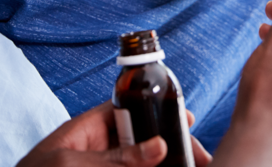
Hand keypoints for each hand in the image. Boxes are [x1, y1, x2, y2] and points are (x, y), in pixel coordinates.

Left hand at [18, 100, 211, 166]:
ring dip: (166, 162)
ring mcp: (103, 165)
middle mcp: (100, 148)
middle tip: (199, 156)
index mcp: (90, 128)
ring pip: (143, 161)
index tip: (186, 120)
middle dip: (172, 145)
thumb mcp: (72, 163)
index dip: (159, 110)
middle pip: (145, 140)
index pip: (131, 109)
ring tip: (195, 164)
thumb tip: (159, 148)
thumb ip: (116, 157)